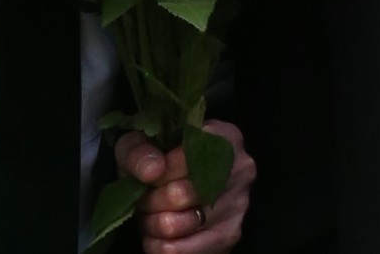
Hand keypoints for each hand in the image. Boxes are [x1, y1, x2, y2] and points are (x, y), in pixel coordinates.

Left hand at [116, 123, 254, 253]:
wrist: (176, 185)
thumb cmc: (160, 158)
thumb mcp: (140, 142)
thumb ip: (140, 151)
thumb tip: (153, 171)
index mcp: (225, 138)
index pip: (189, 156)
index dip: (161, 170)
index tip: (149, 175)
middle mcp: (240, 171)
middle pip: (181, 194)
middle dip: (152, 199)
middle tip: (145, 198)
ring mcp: (237, 207)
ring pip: (176, 225)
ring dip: (153, 223)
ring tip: (151, 214)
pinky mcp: (228, 238)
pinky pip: (179, 251)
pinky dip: (159, 246)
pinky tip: (157, 235)